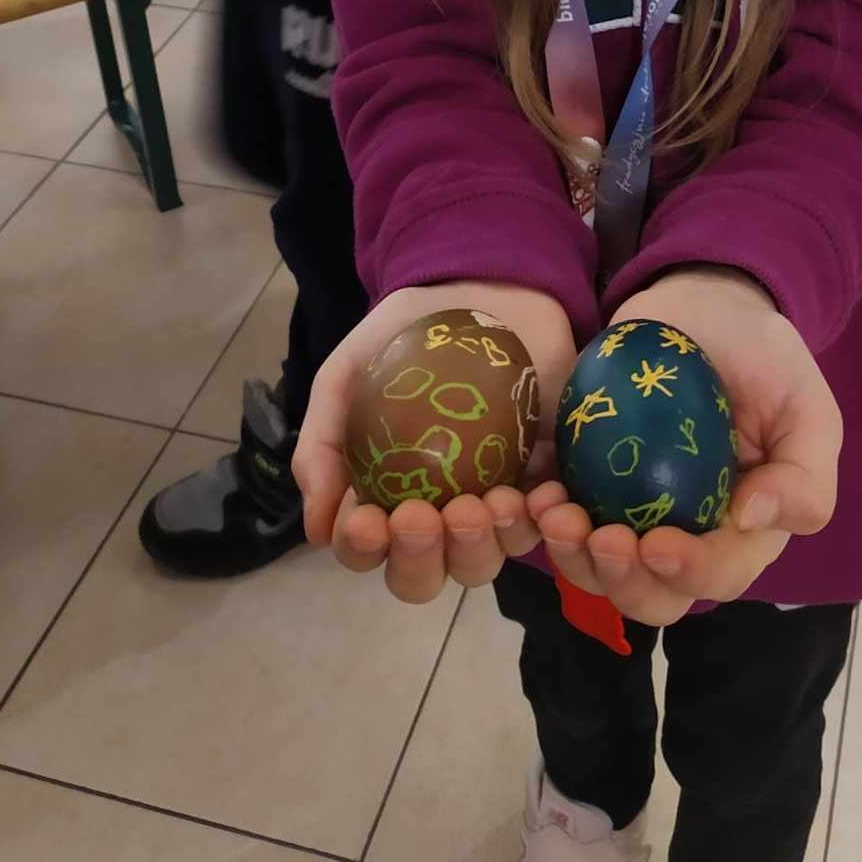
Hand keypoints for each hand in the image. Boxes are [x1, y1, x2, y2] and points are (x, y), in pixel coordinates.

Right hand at [292, 282, 577, 604]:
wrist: (484, 285)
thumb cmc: (409, 335)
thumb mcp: (347, 374)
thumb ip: (321, 443)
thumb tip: (316, 531)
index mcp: (384, 496)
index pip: (367, 550)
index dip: (363, 549)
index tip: (368, 517)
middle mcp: (436, 514)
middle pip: (423, 576)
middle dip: (419, 560)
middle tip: (422, 514)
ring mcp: (491, 502)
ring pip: (483, 562)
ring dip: (478, 546)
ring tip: (482, 501)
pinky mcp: (543, 480)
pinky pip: (545, 523)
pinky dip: (539, 521)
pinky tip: (533, 495)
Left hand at [535, 268, 842, 626]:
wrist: (706, 305)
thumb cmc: (765, 359)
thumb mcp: (806, 407)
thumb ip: (805, 474)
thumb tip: (753, 519)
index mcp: (741, 533)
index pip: (717, 574)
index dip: (687, 573)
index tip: (656, 544)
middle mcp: (684, 536)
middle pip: (652, 594)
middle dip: (621, 581)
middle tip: (598, 537)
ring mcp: (631, 513)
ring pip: (597, 570)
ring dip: (571, 557)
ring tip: (554, 513)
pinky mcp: (589, 482)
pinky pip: (559, 521)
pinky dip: (542, 520)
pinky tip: (536, 494)